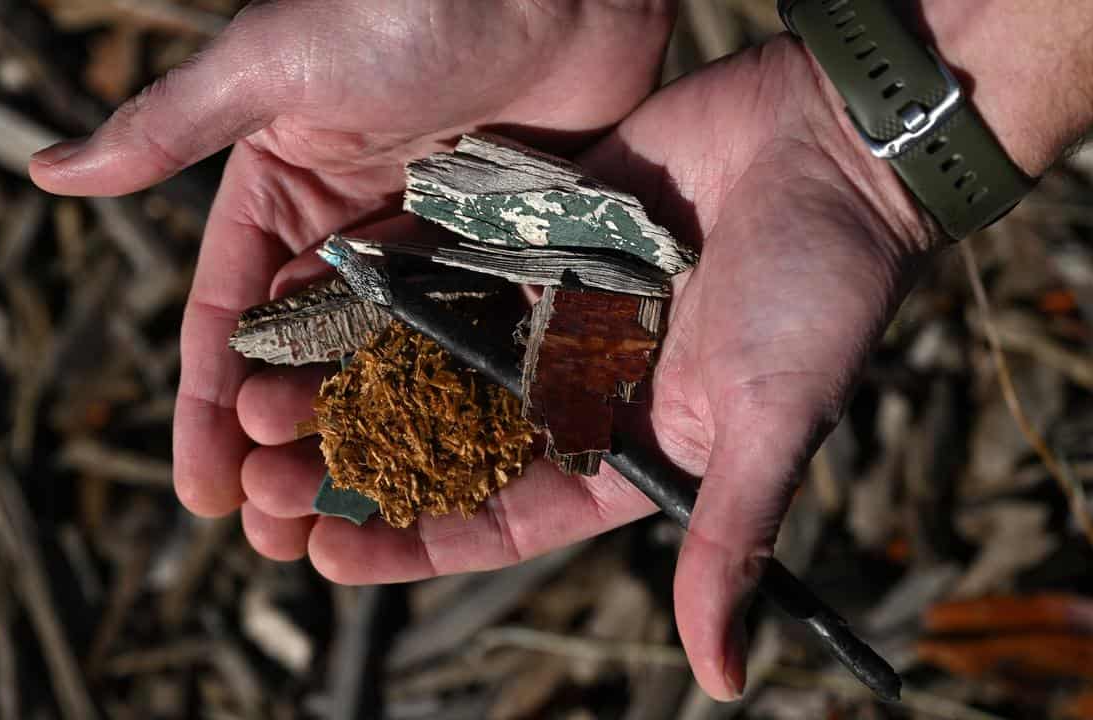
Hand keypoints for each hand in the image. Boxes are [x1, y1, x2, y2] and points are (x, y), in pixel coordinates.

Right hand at [28, 1, 673, 529]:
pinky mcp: (505, 250)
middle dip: (286, 440)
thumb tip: (46, 173)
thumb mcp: (267, 66)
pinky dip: (449, 397)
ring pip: (387, 361)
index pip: (233, 315)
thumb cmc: (400, 5)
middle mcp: (351, 226)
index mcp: (284, 189)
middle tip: (275, 525)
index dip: (212, 403)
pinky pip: (469, 336)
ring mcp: (431, 243)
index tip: (203, 486)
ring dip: (365, 437)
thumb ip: (170, 130)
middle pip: (308, 356)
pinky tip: (441, 464)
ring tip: (352, 518)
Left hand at [206, 38, 933, 699]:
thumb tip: (724, 680)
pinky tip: (306, 301)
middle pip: (445, 443)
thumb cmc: (821, 294)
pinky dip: (380, 286)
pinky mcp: (534, 236)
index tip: (332, 553)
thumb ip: (725, 538)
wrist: (834, 145)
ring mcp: (549, 311)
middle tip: (264, 481)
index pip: (503, 518)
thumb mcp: (769, 425)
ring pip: (427, 358)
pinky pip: (443, 268)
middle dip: (357, 467)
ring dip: (347, 381)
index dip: (417, 543)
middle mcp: (576, 388)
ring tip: (258, 403)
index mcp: (627, 450)